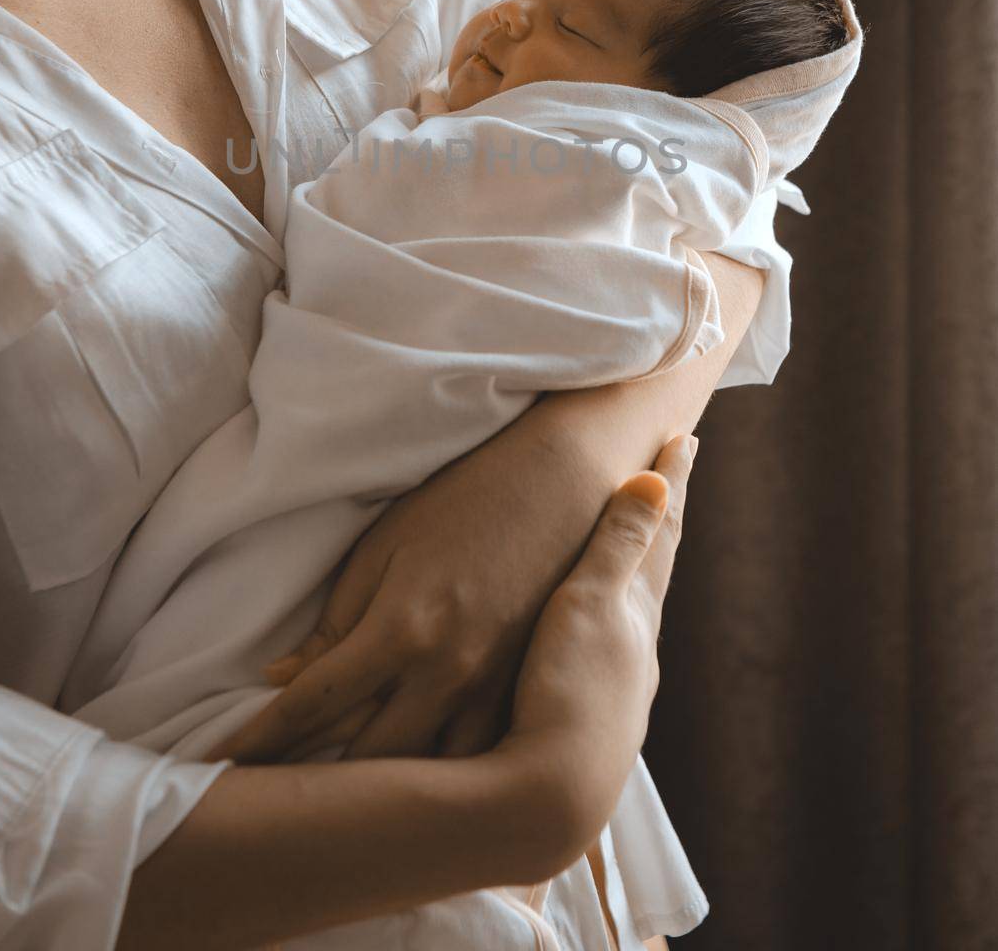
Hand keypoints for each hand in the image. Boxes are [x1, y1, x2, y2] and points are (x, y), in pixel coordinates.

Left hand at [207, 405, 653, 766]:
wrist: (562, 480)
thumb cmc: (464, 497)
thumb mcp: (386, 545)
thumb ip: (337, 619)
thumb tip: (283, 676)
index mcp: (401, 629)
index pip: (311, 704)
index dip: (260, 739)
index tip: (217, 764)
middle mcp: (444, 673)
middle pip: (362, 758)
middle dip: (307, 783)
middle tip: (261, 803)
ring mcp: (491, 690)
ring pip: (423, 776)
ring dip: (374, 797)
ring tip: (328, 816)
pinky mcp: (526, 693)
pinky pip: (476, 761)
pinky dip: (440, 786)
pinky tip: (413, 803)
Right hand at [498, 433, 694, 854]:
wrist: (550, 799)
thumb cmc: (566, 691)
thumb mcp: (588, 605)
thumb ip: (619, 545)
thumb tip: (657, 479)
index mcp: (638, 611)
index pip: (661, 533)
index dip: (672, 483)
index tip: (686, 438)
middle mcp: (638, 647)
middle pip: (656, 568)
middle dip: (662, 521)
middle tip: (672, 476)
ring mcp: (617, 687)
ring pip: (635, 612)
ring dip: (638, 571)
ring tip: (639, 546)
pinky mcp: (588, 719)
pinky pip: (609, 648)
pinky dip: (611, 618)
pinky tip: (596, 638)